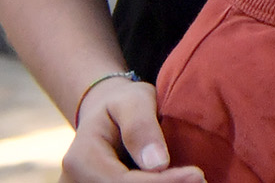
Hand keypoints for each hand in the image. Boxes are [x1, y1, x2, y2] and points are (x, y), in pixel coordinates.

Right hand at [66, 78, 202, 181]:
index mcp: (81, 159)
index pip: (123, 182)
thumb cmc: (123, 103)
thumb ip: (141, 127)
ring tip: (190, 178)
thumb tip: (157, 164)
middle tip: (199, 178)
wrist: (106, 114)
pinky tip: (176, 180)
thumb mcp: (133, 101)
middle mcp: (75, 181)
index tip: (196, 174)